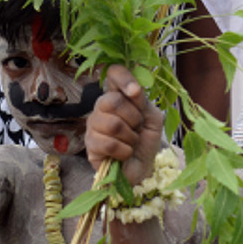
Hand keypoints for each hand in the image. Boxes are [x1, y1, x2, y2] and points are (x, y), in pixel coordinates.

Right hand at [86, 65, 163, 184]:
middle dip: (133, 118)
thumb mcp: (152, 117)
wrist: (142, 169)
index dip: (123, 78)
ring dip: (130, 137)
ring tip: (131, 142)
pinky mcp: (90, 145)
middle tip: (137, 129)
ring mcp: (93, 125)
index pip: (113, 73)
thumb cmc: (146, 141)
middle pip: (113, 100)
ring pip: (112, 123)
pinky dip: (123, 150)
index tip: (135, 93)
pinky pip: (108, 143)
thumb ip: (143, 101)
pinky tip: (124, 154)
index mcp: (118, 95)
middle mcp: (102, 107)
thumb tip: (133, 91)